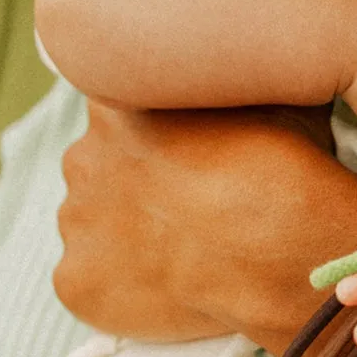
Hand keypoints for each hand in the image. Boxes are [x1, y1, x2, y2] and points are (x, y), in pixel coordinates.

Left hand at [55, 102, 356, 346]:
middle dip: (134, 182)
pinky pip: (90, 282)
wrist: (279, 246)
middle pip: (100, 167)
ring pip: (93, 225)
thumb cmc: (280, 162)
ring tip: (184, 248)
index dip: (156, 131)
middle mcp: (83, 155)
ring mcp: (76, 222)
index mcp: (118, 101)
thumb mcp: (264, 92)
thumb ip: (225, 82)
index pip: (121, 109)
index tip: (187, 150)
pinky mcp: (75, 283)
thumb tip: (238, 69)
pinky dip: (121, 288)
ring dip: (125, 233)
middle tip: (188, 201)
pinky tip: (169, 285)